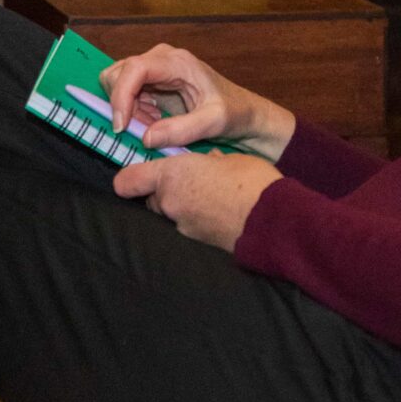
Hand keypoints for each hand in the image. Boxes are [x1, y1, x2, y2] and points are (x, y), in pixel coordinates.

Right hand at [99, 44, 296, 158]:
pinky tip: (154, 124)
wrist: (244, 112)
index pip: (135, 68)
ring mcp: (154, 69)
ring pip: (117, 84)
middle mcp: (161, 59)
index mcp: (177, 62)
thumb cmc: (235, 112)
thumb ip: (182, 130)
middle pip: (118, 74)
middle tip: (140, 130)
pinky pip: (126, 95)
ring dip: (126, 110)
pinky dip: (132, 113)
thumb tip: (145, 139)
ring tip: (151, 127)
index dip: (121, 95)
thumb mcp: (214, 123)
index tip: (122, 125)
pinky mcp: (151, 83)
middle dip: (122, 105)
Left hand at [113, 151, 285, 250]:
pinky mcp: (196, 243)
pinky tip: (218, 215)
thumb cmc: (252, 181)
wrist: (274, 221)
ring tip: (209, 199)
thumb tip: (206, 162)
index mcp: (171, 175)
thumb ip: (205, 161)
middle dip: (164, 191)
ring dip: (181, 207)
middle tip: (189, 183)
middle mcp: (168, 203)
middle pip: (151, 198)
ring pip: (170, 214)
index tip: (139, 174)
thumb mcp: (227, 158)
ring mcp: (181, 226)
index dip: (129, 179)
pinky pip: (188, 226)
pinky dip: (197, 220)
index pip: (127, 182)